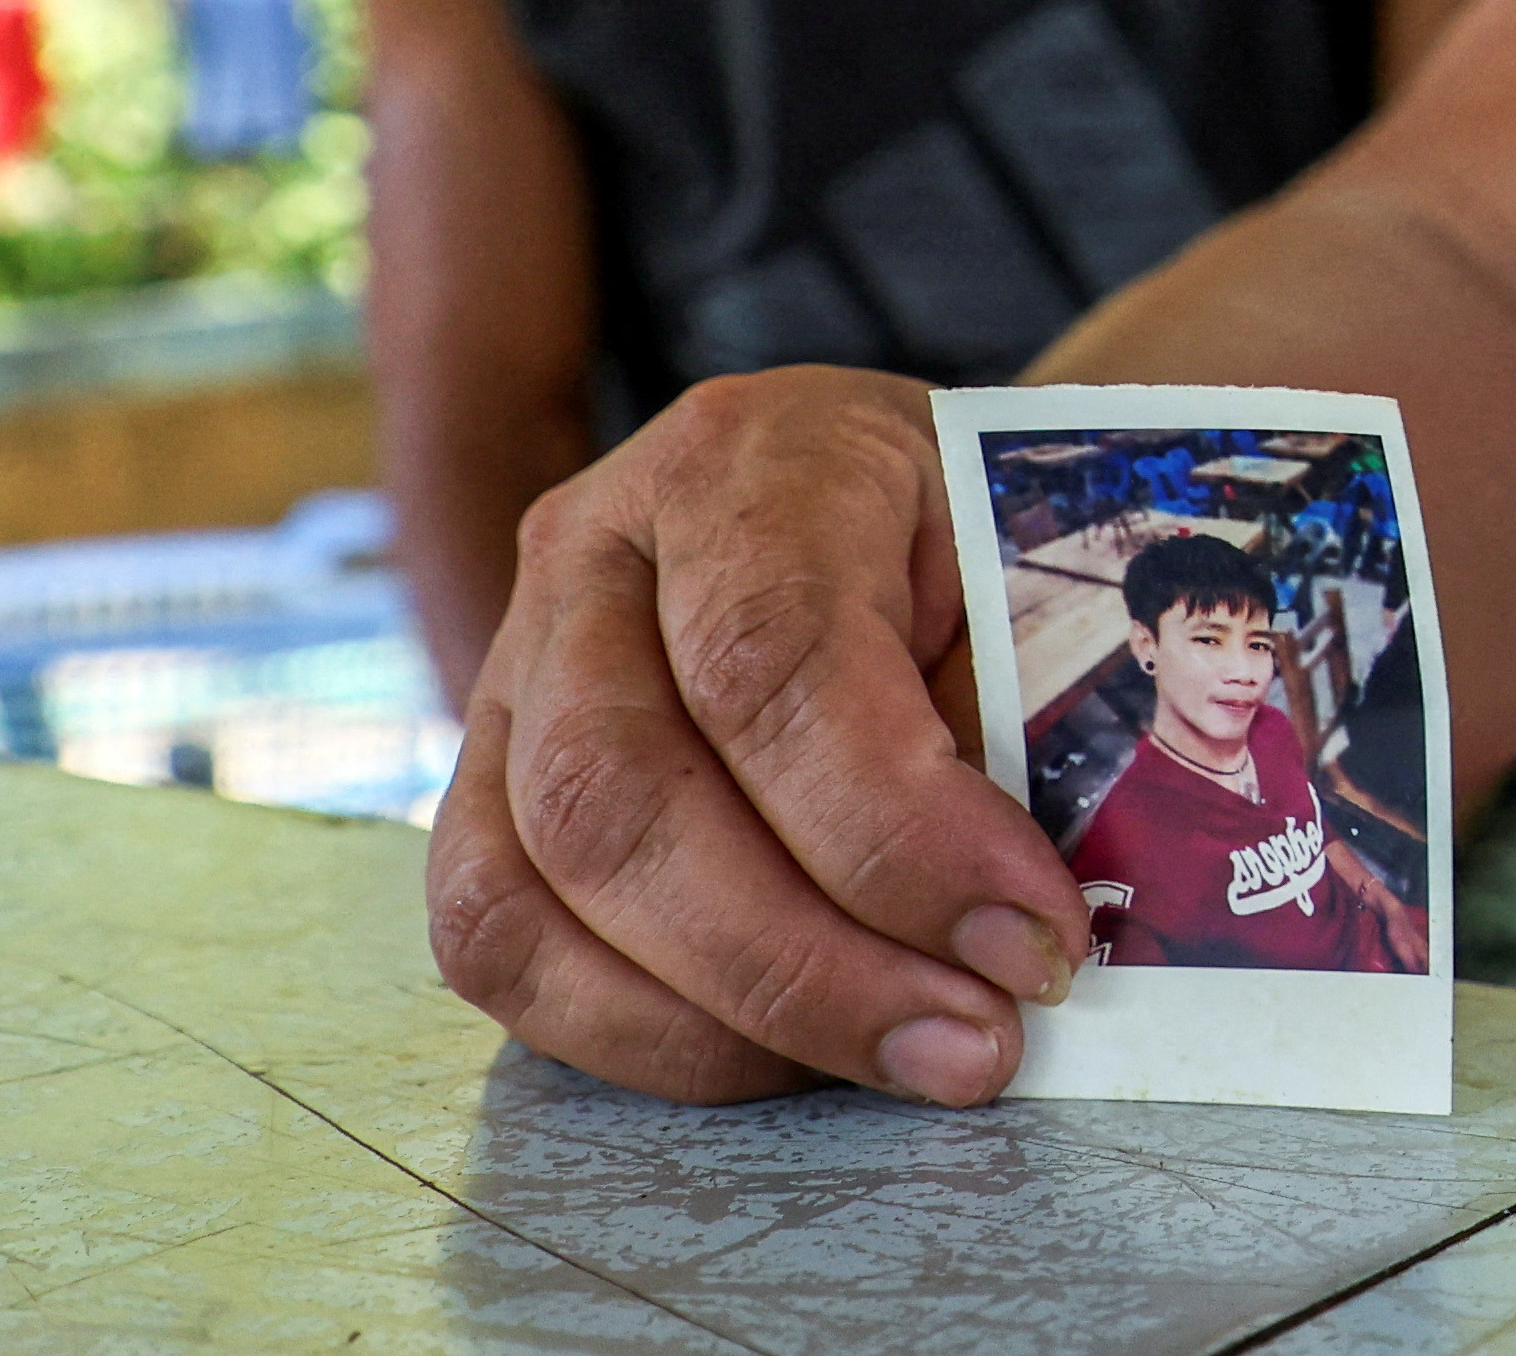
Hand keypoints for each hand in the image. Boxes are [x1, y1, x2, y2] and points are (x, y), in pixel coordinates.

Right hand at [422, 367, 1088, 1103]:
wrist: (879, 482)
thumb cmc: (963, 529)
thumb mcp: (1018, 568)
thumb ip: (1009, 724)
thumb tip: (1011, 929)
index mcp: (746, 459)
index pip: (771, 661)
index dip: (898, 833)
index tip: (1034, 937)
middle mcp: (594, 550)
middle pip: (624, 794)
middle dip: (811, 965)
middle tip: (977, 1040)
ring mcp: (510, 666)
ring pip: (534, 887)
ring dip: (725, 1020)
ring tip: (899, 1057)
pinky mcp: (481, 782)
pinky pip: (499, 941)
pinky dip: (638, 1034)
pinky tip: (783, 1055)